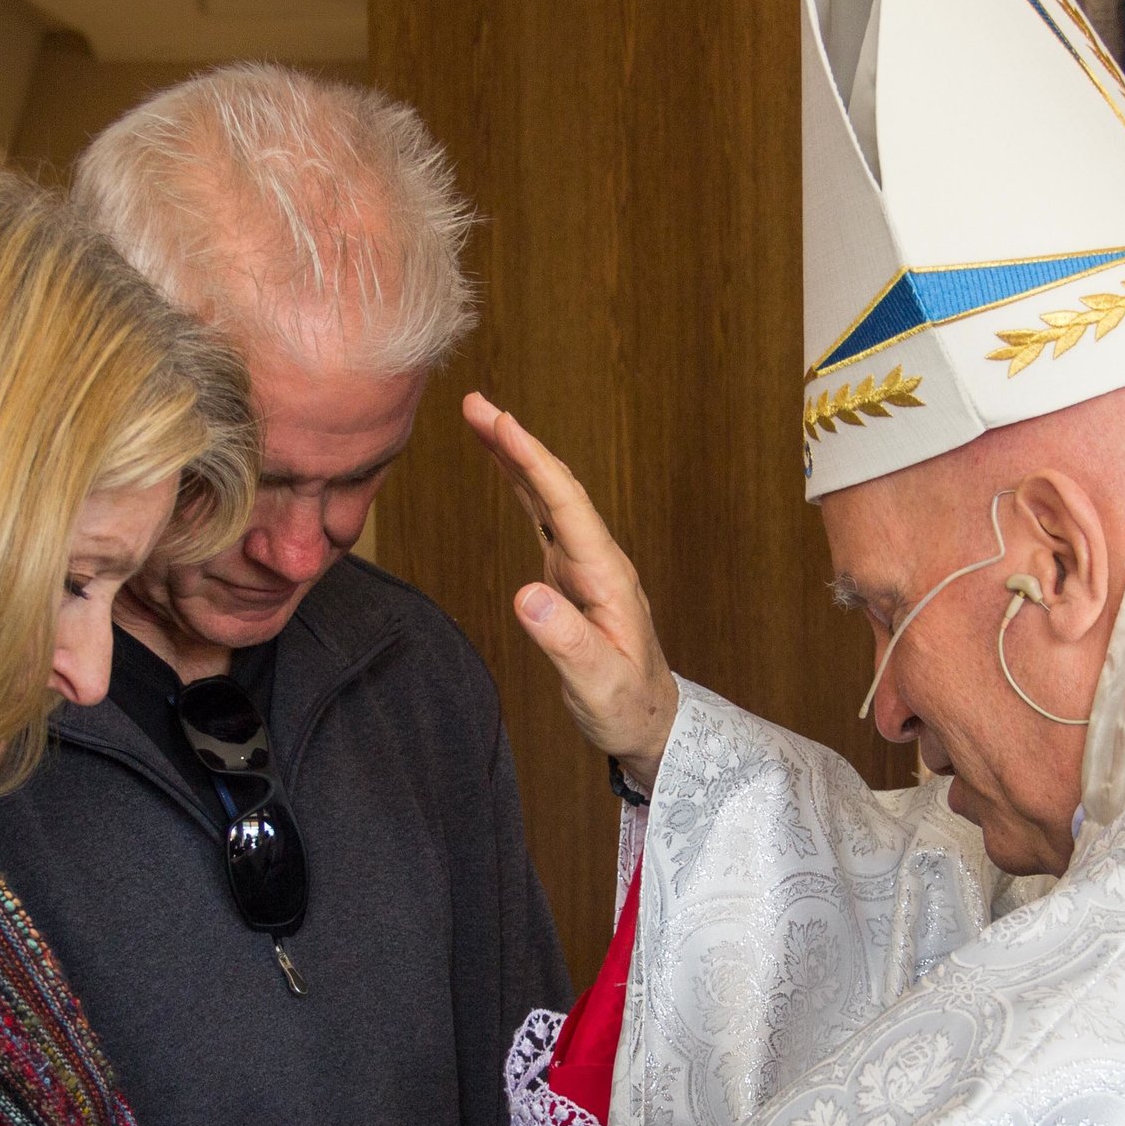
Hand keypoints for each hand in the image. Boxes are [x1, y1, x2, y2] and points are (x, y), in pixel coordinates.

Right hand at [462, 393, 677, 789]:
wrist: (649, 721)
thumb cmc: (626, 705)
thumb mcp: (596, 681)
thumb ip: (565, 640)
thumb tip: (527, 596)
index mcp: (606, 576)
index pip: (566, 505)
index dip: (533, 461)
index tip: (502, 423)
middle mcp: (597, 560)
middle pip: (556, 487)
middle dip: (517, 443)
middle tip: (475, 405)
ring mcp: (585, 565)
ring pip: (549, 497)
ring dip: (516, 457)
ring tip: (480, 420)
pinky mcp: (571, 575)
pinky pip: (545, 519)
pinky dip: (522, 487)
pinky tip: (506, 467)